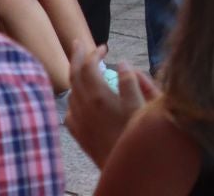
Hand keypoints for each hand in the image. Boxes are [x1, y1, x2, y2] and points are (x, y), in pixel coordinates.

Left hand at [64, 41, 157, 166]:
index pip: (88, 65)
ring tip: (84, 69)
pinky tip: (80, 100)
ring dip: (75, 77)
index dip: (94, 52)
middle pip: (73, 75)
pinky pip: (70, 111)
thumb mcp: (143, 104)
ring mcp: (79, 122)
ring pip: (70, 92)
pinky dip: (74, 99)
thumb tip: (123, 64)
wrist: (128, 169)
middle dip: (76, 56)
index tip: (105, 47)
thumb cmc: (139, 134)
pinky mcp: (79, 135)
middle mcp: (84, 107)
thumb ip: (131, 81)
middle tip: (78, 43)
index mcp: (99, 96)